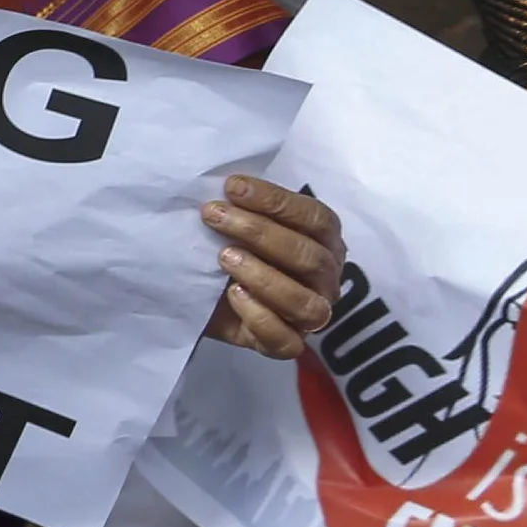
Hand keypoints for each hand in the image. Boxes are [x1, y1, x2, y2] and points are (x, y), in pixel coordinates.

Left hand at [195, 174, 341, 356]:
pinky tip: (234, 296)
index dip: (275, 201)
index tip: (232, 187)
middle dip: (259, 233)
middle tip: (214, 216)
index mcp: (324, 240)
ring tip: (224, 258)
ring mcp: (310, 314)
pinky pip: (287, 341)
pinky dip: (261, 318)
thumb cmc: (228, 245)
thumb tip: (229, 183)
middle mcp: (325, 278)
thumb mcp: (237, 221)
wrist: (201, 292)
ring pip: (306, 304)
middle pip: (310, 257)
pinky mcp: (286, 344)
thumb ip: (244, 204)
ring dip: (264, 278)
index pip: (316, 218)